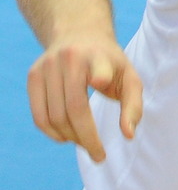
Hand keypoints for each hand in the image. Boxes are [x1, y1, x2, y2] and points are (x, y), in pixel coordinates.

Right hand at [26, 35, 142, 162]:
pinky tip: (66, 138)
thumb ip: (133, 105)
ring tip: (85, 143)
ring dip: (70, 137)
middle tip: (99, 155)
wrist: (80, 34)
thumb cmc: (111, 64)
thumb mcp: (129, 77)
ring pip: (54, 116)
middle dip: (87, 138)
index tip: (101, 82)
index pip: (99, 68)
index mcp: (99, 56)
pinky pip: (38, 115)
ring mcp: (48, 66)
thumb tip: (128, 136)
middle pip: (75, 108)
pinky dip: (51, 133)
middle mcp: (71, 58)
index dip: (100, 76)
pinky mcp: (34, 75)